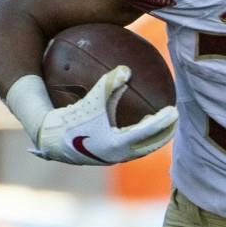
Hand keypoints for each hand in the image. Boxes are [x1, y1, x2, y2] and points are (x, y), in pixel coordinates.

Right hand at [28, 66, 176, 165]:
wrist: (48, 140)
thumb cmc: (68, 118)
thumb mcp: (90, 99)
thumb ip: (108, 84)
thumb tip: (127, 69)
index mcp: (116, 143)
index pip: (147, 132)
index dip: (163, 122)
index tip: (175, 111)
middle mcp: (117, 155)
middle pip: (149, 144)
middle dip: (165, 132)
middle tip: (177, 117)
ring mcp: (112, 158)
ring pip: (140, 148)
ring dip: (153, 137)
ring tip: (164, 124)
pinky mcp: (105, 156)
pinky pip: (128, 146)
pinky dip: (138, 137)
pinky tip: (138, 123)